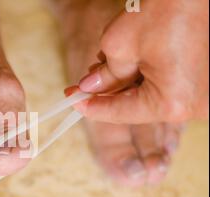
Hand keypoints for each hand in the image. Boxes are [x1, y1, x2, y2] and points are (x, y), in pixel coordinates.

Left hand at [74, 0, 208, 123]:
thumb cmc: (165, 9)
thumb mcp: (120, 45)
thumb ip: (104, 75)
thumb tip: (91, 89)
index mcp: (172, 102)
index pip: (121, 113)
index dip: (92, 106)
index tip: (74, 101)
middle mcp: (194, 106)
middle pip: (137, 107)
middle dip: (108, 93)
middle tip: (82, 85)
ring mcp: (204, 96)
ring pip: (152, 96)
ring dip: (125, 84)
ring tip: (102, 66)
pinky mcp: (207, 83)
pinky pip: (170, 87)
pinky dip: (146, 77)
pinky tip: (127, 62)